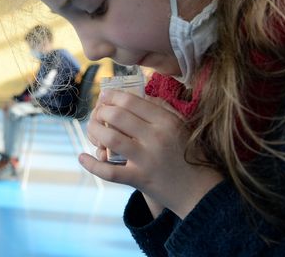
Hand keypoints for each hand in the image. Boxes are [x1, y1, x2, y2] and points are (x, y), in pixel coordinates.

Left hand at [79, 89, 222, 218]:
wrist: (201, 191)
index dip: (111, 96)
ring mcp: (146, 159)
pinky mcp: (139, 179)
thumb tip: (135, 93)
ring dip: (94, 131)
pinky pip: (109, 172)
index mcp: (166, 121)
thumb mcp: (182, 125)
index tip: (104, 96)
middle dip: (100, 111)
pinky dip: (92, 164)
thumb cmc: (191, 153)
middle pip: (116, 116)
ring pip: (109, 138)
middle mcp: (156, 137)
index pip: (130, 100)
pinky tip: (83, 156)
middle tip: (98, 113)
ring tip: (92, 129)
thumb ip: (161, 108)